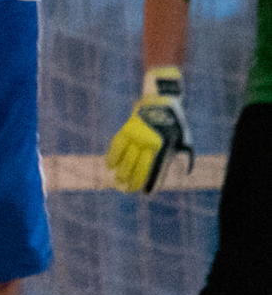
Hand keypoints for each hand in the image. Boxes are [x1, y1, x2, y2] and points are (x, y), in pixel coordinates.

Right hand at [106, 67, 193, 192]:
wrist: (162, 102)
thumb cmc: (175, 123)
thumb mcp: (183, 139)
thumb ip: (183, 155)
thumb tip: (185, 173)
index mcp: (162, 145)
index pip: (152, 168)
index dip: (147, 181)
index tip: (144, 192)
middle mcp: (148, 142)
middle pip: (136, 165)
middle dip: (131, 179)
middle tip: (127, 189)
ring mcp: (136, 135)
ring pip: (125, 157)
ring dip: (120, 170)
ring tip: (117, 180)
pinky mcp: (127, 128)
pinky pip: (117, 145)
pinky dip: (112, 156)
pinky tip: (109, 165)